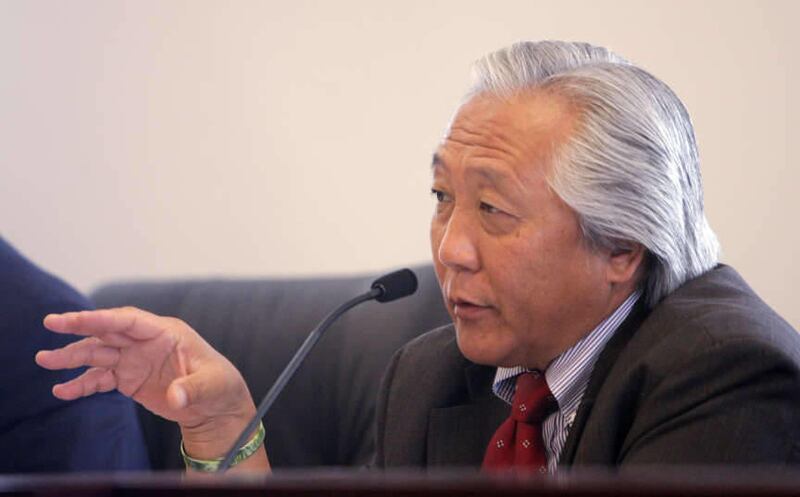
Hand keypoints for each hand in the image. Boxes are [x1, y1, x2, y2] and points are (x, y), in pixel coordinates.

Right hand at [36, 307, 267, 467]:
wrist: (215, 407)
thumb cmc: (220, 386)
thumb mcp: (212, 385)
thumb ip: (192, 389)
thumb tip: (175, 396)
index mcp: (166, 333)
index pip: (129, 320)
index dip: (103, 317)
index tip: (76, 318)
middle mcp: (146, 342)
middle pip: (108, 331)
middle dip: (79, 327)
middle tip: (51, 324)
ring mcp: (135, 360)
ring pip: (98, 353)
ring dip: (72, 356)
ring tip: (45, 361)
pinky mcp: (129, 379)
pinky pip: (100, 378)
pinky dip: (82, 383)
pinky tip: (63, 391)